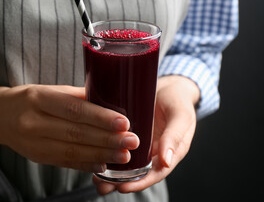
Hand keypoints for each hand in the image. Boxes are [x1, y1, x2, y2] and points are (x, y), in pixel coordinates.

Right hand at [0, 85, 138, 172]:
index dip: (100, 117)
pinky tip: (103, 165)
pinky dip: (86, 164)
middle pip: (75, 133)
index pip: (73, 109)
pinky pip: (65, 163)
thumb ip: (78, 97)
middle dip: (107, 139)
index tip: (124, 122)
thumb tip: (111, 101)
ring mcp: (33, 143)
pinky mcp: (37, 157)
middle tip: (132, 141)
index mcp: (38, 98)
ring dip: (101, 154)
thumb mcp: (50, 90)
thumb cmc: (30, 99)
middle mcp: (33, 122)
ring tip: (124, 155)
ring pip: (72, 151)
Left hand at [93, 75, 199, 194]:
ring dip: (110, 173)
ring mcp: (140, 144)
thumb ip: (174, 137)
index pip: (155, 174)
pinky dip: (107, 152)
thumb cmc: (178, 101)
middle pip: (137, 173)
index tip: (123, 188)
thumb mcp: (181, 117)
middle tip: (102, 186)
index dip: (139, 182)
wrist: (169, 86)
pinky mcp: (128, 134)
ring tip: (95, 179)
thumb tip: (166, 161)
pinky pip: (118, 146)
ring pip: (125, 163)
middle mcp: (153, 152)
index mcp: (169, 153)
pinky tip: (93, 156)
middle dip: (119, 182)